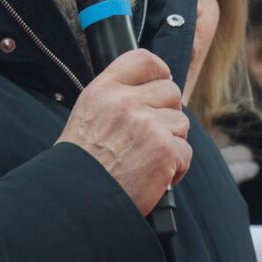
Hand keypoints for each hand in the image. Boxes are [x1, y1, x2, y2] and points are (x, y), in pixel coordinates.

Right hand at [58, 49, 192, 215]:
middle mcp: (125, 102)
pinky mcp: (164, 150)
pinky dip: (176, 168)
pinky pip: (185, 151)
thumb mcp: (87, 118)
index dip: (158, 70)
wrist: (76, 201)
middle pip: (170, 91)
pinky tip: (155, 177)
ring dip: (171, 142)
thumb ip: (115, 101)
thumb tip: (148, 94)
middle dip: (167, 113)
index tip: (162, 80)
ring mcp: (147, 124)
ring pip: (181, 122)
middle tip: (152, 136)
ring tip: (147, 160)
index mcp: (103, 91)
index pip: (143, 60)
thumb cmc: (79, 167)